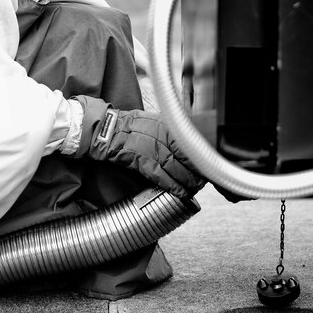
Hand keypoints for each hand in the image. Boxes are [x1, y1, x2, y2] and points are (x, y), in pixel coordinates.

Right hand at [73, 95, 205, 197]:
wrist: (105, 130)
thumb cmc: (128, 126)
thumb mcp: (153, 121)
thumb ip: (169, 130)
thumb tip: (186, 143)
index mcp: (166, 124)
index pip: (190, 141)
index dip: (200, 156)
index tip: (208, 166)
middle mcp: (161, 134)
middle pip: (186, 155)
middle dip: (196, 171)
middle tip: (203, 181)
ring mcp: (150, 147)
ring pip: (175, 167)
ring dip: (187, 180)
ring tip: (194, 188)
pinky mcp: (140, 159)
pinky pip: (160, 175)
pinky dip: (172, 185)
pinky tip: (179, 192)